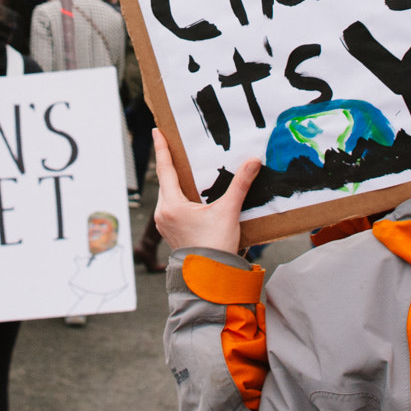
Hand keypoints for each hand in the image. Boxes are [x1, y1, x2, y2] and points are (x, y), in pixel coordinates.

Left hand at [152, 128, 259, 254]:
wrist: (209, 279)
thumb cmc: (214, 247)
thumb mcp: (228, 212)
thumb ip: (240, 184)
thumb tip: (253, 161)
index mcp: (172, 204)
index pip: (165, 169)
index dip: (162, 148)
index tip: (158, 131)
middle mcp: (163, 212)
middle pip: (166, 181)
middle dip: (171, 163)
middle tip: (174, 145)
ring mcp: (165, 223)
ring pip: (168, 194)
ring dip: (175, 181)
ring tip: (184, 167)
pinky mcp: (171, 231)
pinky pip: (171, 206)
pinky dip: (179, 195)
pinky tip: (190, 193)